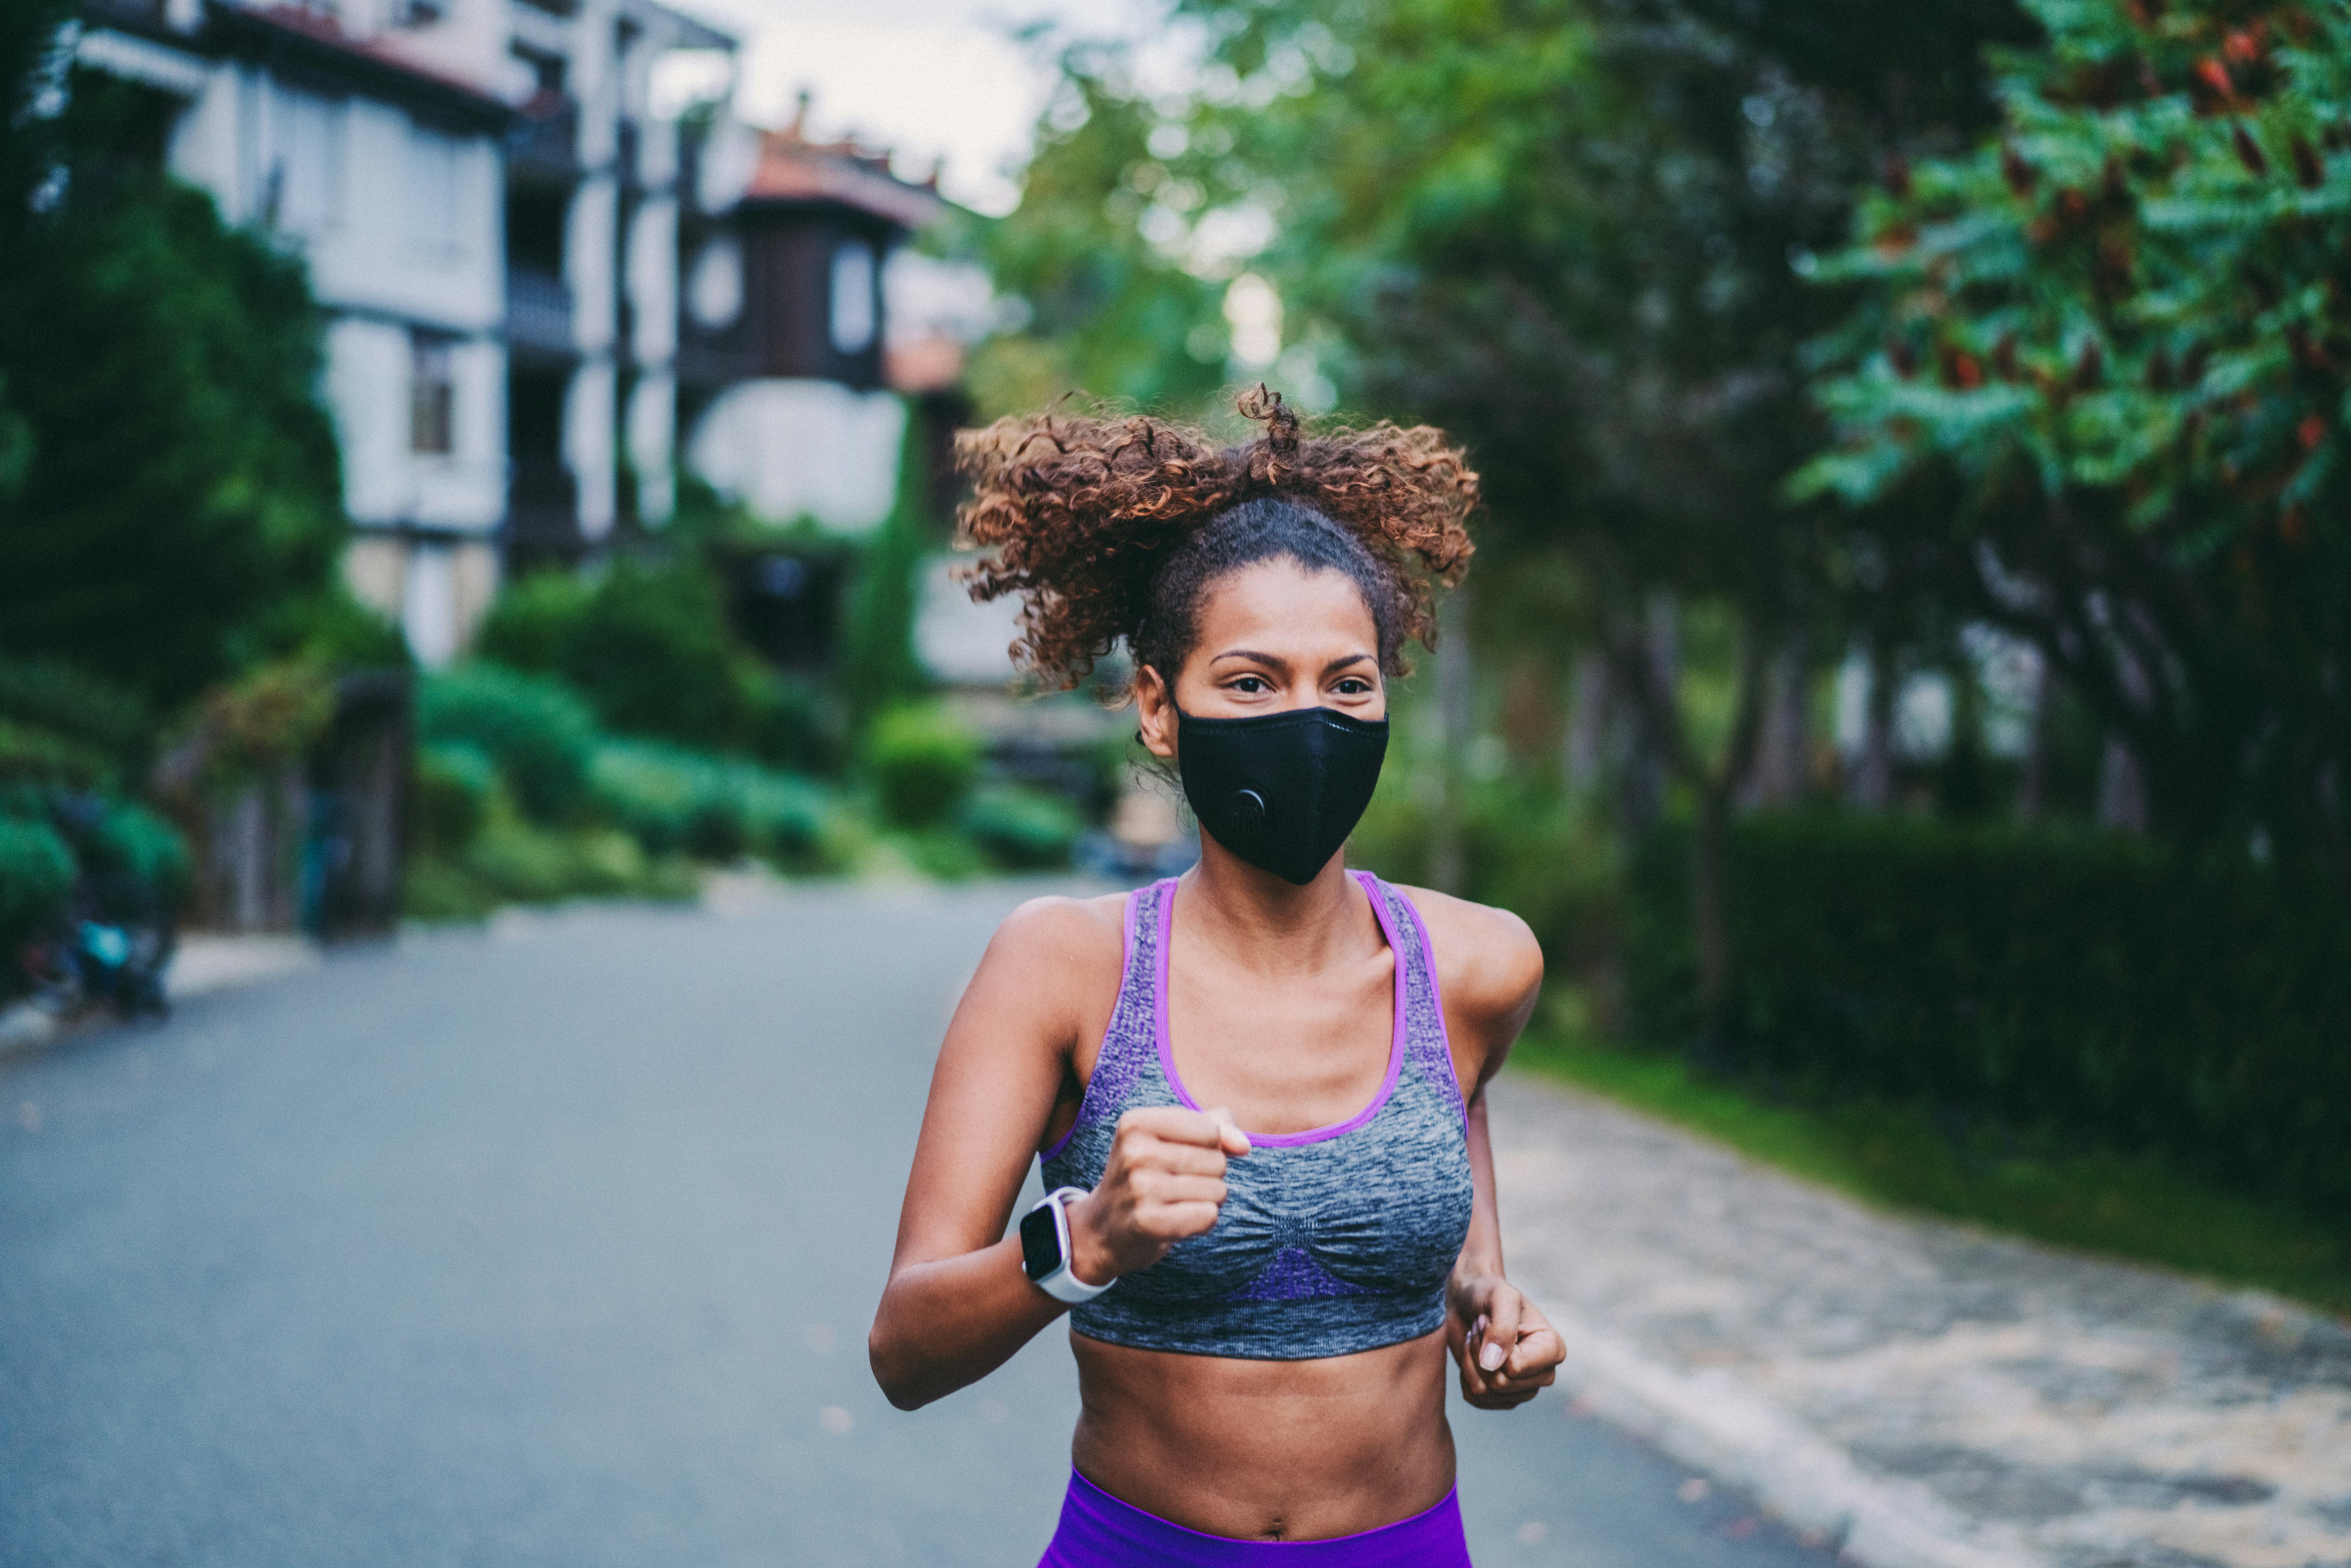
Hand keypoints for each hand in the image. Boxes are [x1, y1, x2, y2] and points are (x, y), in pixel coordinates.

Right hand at [1065, 1107, 1249, 1285]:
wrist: (1103, 1228)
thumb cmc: (1146, 1175)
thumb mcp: (1171, 1139)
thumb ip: (1215, 1127)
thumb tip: (1243, 1145)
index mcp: (1136, 1122)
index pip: (1210, 1129)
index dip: (1209, 1147)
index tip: (1178, 1157)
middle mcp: (1134, 1152)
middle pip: (1217, 1160)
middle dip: (1209, 1176)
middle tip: (1174, 1185)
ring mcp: (1140, 1188)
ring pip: (1217, 1190)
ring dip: (1207, 1201)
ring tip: (1175, 1203)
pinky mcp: (1149, 1223)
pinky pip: (1208, 1216)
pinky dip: (1202, 1222)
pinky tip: (1178, 1222)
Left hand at [1446, 1271, 1563, 1409]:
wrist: (1468, 1300)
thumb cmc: (1489, 1294)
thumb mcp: (1500, 1297)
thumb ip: (1502, 1328)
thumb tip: (1493, 1365)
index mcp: (1553, 1350)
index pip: (1515, 1368)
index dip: (1493, 1344)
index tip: (1489, 1319)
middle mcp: (1543, 1374)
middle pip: (1500, 1384)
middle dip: (1479, 1352)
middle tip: (1479, 1327)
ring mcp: (1523, 1389)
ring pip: (1485, 1393)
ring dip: (1471, 1362)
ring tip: (1475, 1338)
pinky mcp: (1502, 1397)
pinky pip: (1475, 1399)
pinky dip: (1465, 1375)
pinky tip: (1472, 1355)